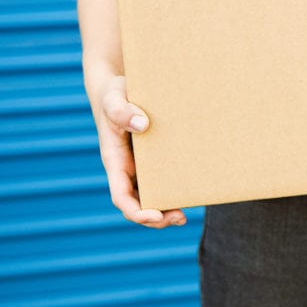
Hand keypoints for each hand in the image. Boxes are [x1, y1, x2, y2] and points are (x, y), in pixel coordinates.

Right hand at [96, 75, 185, 227]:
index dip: (136, 211)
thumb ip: (122, 111)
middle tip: (180, 218)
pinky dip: (175, 190)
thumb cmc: (115, 94)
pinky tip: (192, 191)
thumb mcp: (115, 98)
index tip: (154, 215)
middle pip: (137, 204)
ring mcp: (140, 166)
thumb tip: (142, 125)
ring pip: (151, 196)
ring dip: (166, 209)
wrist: (121, 88)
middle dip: (156, 218)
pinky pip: (163, 180)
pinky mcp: (155, 159)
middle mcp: (127, 169)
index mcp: (114, 161)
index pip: (121, 196)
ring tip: (187, 214)